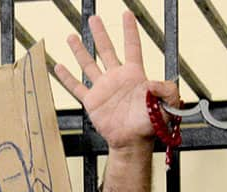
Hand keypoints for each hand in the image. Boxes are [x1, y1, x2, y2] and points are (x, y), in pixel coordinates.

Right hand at [54, 12, 180, 153]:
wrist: (132, 141)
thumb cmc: (150, 124)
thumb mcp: (165, 105)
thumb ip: (167, 90)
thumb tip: (159, 82)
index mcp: (134, 75)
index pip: (132, 47)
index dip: (130, 31)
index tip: (126, 14)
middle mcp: (117, 78)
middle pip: (107, 50)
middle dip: (100, 34)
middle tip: (94, 18)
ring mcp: (103, 89)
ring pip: (89, 64)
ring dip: (80, 50)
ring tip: (71, 36)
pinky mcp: (92, 102)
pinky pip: (77, 87)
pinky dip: (67, 78)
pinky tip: (59, 67)